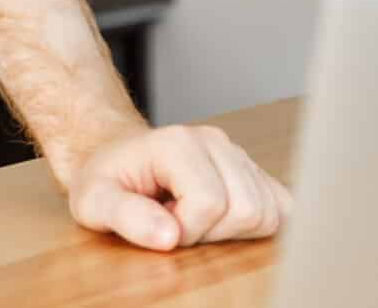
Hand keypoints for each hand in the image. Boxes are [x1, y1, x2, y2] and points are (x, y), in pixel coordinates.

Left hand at [60, 123, 292, 249]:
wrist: (117, 158)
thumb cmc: (107, 180)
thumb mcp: (94, 201)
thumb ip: (126, 216)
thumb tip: (169, 236)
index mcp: (178, 143)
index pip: (210, 203)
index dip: (186, 229)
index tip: (159, 224)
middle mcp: (215, 142)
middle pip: (247, 209)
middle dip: (212, 232)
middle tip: (177, 222)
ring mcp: (238, 154)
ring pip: (268, 212)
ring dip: (232, 231)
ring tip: (195, 219)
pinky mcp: (253, 170)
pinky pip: (282, 208)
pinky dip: (258, 226)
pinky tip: (222, 222)